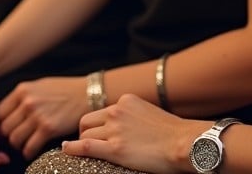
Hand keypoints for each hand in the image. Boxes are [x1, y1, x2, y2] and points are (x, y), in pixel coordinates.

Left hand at [0, 76, 87, 158]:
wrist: (86, 94)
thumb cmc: (64, 90)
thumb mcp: (39, 86)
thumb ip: (22, 97)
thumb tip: (7, 113)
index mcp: (22, 90)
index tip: (1, 132)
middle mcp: (27, 102)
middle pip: (3, 128)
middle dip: (6, 137)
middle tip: (12, 141)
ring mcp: (37, 116)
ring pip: (14, 139)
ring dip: (17, 145)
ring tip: (23, 144)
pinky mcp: (48, 129)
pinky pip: (29, 147)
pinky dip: (27, 152)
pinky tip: (31, 150)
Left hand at [63, 94, 204, 173]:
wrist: (184, 143)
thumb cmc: (174, 133)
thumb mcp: (151, 113)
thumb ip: (134, 116)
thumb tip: (128, 127)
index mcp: (126, 101)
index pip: (101, 111)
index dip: (95, 124)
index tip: (95, 132)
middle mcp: (117, 112)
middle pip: (87, 121)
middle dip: (84, 132)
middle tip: (86, 142)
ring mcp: (115, 130)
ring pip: (85, 135)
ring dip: (82, 143)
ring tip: (78, 151)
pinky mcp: (115, 149)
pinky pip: (85, 146)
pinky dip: (72, 148)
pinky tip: (66, 149)